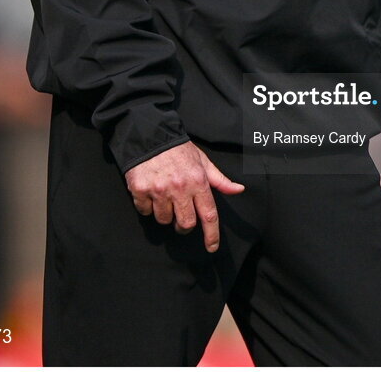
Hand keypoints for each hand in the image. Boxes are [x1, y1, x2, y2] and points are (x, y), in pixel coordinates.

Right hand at [125, 141, 243, 251]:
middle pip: (186, 224)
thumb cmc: (179, 150)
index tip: (212, 247)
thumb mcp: (202, 161)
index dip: (212, 234)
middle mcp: (180, 188)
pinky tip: (150, 192)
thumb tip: (239, 189)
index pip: (209, 214)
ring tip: (164, 198)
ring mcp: (159, 190)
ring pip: (164, 220)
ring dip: (165, 214)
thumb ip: (220, 179)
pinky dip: (147, 206)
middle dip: (184, 226)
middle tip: (181, 217)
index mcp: (198, 181)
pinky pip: (145, 211)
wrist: (150, 135)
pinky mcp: (141, 191)